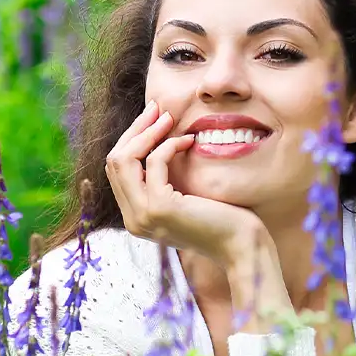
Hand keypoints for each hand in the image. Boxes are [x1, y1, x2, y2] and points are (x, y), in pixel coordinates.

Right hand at [105, 100, 267, 266]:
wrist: (241, 247)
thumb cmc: (222, 221)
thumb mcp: (185, 198)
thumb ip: (165, 181)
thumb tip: (156, 140)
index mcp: (136, 217)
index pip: (118, 170)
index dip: (132, 140)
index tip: (151, 118)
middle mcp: (133, 219)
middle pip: (115, 162)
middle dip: (135, 130)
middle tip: (156, 108)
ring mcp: (142, 215)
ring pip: (124, 159)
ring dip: (147, 132)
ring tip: (168, 117)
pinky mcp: (159, 207)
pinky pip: (154, 162)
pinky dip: (170, 145)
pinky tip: (189, 140)